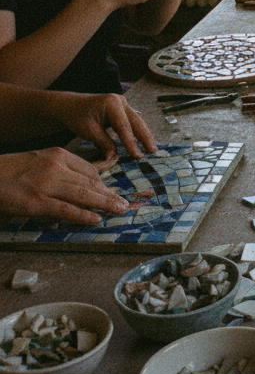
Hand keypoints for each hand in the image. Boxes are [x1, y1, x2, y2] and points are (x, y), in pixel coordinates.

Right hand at [0, 148, 128, 223]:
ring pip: (84, 194)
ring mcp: (47, 184)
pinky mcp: (36, 201)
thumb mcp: (39, 161)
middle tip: (124, 204)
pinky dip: (83, 215)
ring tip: (118, 210)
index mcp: (58, 154)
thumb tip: (80, 186)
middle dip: (109, 194)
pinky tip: (95, 219)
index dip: (103, 183)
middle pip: (91, 181)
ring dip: (105, 204)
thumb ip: (59, 170)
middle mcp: (56, 166)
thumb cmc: (10, 172)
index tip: (112, 193)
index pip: (89, 169)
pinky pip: (66, 209)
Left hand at [48, 92, 156, 168]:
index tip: (138, 156)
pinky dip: (138, 130)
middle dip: (145, 137)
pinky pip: (132, 120)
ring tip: (151, 148)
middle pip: (136, 121)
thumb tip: (114, 157)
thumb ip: (103, 143)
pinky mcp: (122, 108)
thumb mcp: (88, 130)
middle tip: (153, 151)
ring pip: (137, 120)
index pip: (124, 127)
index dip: (131, 143)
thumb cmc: (77, 116)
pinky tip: (145, 138)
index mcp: (112, 104)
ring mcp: (123, 103)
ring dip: (144, 134)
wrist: (70, 105)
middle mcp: (121, 101)